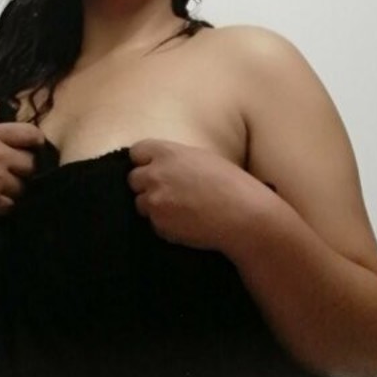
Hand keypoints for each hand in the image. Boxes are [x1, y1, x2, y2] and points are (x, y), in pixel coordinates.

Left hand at [126, 139, 259, 250]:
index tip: (151, 168)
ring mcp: (155, 201)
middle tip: (166, 192)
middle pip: (133, 179)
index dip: (144, 161)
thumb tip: (161, 164)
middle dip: (145, 185)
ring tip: (179, 210)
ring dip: (154, 206)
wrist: (243, 215)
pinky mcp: (159, 224)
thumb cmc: (231, 184)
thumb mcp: (202, 158)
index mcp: (167, 152)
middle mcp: (155, 174)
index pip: (136, 151)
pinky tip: (186, 223)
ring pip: (140, 203)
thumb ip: (175, 159)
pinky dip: (165, 224)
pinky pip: (153, 223)